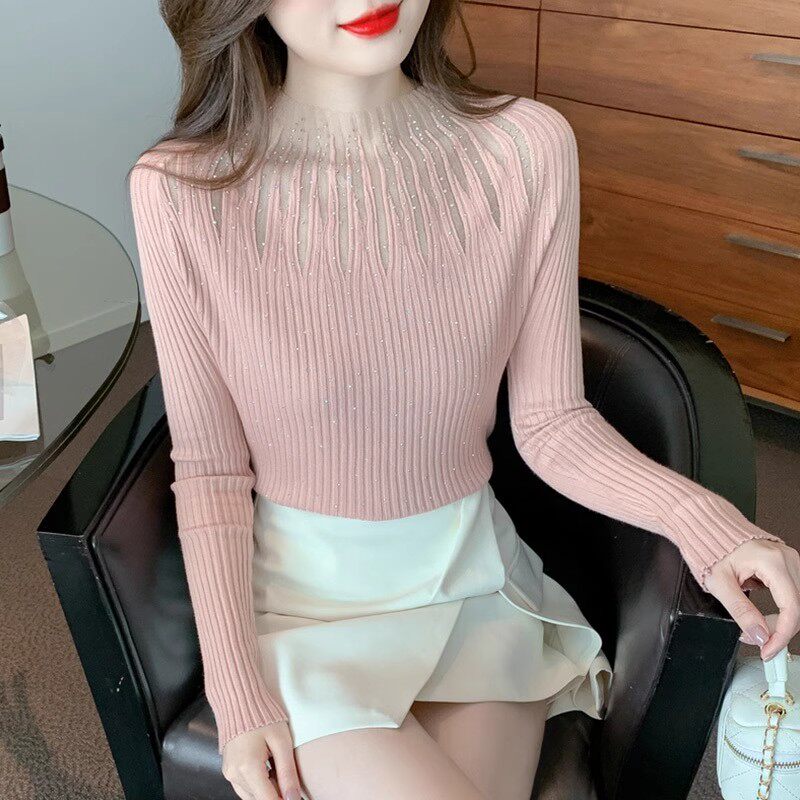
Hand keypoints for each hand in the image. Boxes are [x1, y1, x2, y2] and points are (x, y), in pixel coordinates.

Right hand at [222, 720, 303, 799]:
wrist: (239, 699)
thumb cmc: (262, 715)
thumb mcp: (281, 741)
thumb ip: (287, 772)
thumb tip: (293, 798)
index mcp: (248, 768)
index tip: (295, 796)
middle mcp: (234, 774)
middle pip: (259, 799)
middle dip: (277, 794)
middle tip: (290, 781)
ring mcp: (229, 773)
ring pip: (252, 796)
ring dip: (268, 791)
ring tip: (279, 770)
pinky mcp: (228, 770)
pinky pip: (245, 787)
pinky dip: (258, 785)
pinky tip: (269, 770)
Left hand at [705, 538, 799, 660]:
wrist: (709, 528)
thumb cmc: (711, 547)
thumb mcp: (720, 583)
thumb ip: (741, 611)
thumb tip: (758, 635)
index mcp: (772, 561)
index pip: (791, 609)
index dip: (781, 635)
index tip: (768, 649)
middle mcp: (787, 559)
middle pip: (796, 607)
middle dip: (778, 630)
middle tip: (757, 640)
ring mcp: (789, 560)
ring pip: (796, 603)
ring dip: (780, 622)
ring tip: (758, 628)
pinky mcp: (786, 564)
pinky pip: (792, 594)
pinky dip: (781, 610)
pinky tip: (765, 617)